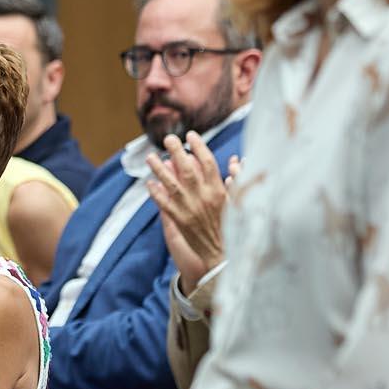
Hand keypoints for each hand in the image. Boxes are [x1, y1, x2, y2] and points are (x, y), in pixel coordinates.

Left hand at [145, 133, 234, 292]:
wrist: (223, 253)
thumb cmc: (234, 226)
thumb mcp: (239, 202)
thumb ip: (237, 180)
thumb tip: (235, 160)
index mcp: (219, 191)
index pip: (208, 162)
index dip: (198, 146)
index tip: (190, 135)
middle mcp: (203, 197)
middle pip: (187, 169)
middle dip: (176, 151)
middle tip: (168, 138)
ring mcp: (190, 209)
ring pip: (171, 184)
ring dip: (159, 169)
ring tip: (150, 157)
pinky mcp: (180, 221)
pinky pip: (164, 204)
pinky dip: (156, 193)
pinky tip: (149, 183)